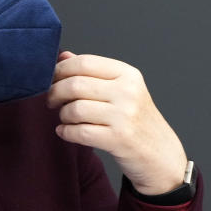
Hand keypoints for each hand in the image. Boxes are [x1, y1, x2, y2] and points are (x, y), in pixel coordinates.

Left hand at [46, 50, 187, 195]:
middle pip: (75, 85)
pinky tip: (65, 132)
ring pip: (75, 109)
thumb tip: (63, 56)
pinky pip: (79, 132)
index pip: (85, 62)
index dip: (61, 70)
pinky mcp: (118, 139)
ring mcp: (124, 116)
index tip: (52, 79)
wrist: (160, 154)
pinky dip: (66, 132)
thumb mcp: (122, 90)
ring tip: (65, 118)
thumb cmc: (135, 120)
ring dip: (62, 115)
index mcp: (128, 74)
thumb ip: (93, 72)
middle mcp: (128, 92)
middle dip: (55, 93)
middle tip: (51, 101)